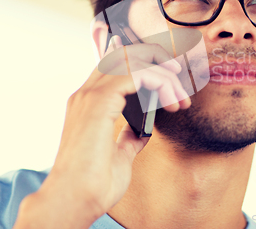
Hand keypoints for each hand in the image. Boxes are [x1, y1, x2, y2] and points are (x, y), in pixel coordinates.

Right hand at [14, 36, 189, 228]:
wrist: (75, 201)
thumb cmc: (94, 183)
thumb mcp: (120, 154)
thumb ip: (129, 136)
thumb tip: (144, 127)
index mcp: (88, 103)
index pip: (115, 64)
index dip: (144, 62)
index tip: (170, 76)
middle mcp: (86, 93)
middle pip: (125, 55)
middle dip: (158, 64)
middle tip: (180, 85)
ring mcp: (90, 95)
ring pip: (133, 60)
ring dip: (164, 75)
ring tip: (180, 99)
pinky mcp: (100, 101)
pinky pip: (136, 74)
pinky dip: (159, 82)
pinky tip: (171, 103)